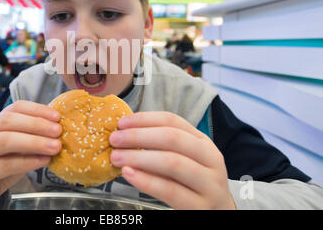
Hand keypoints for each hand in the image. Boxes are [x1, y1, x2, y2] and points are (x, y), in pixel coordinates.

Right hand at [0, 101, 61, 209]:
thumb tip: (57, 130)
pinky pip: (3, 165)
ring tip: (54, 147)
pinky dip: (27, 162)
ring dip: (33, 142)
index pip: (14, 108)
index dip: (36, 110)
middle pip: (7, 121)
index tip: (56, 116)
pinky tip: (42, 161)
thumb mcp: (16, 150)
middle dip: (36, 124)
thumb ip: (30, 138)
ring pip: (4, 140)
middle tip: (57, 131)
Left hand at [109, 112, 235, 209]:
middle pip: (173, 138)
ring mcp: (209, 184)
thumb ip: (161, 146)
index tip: (121, 123)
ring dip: (139, 157)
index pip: (173, 121)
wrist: (218, 213)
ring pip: (172, 163)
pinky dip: (146, 181)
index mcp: (202, 142)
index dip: (144, 119)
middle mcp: (210, 159)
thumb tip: (125, 133)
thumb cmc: (193, 183)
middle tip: (115, 140)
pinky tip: (130, 175)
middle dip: (139, 136)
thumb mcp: (185, 159)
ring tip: (117, 158)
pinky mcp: (200, 207)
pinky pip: (170, 190)